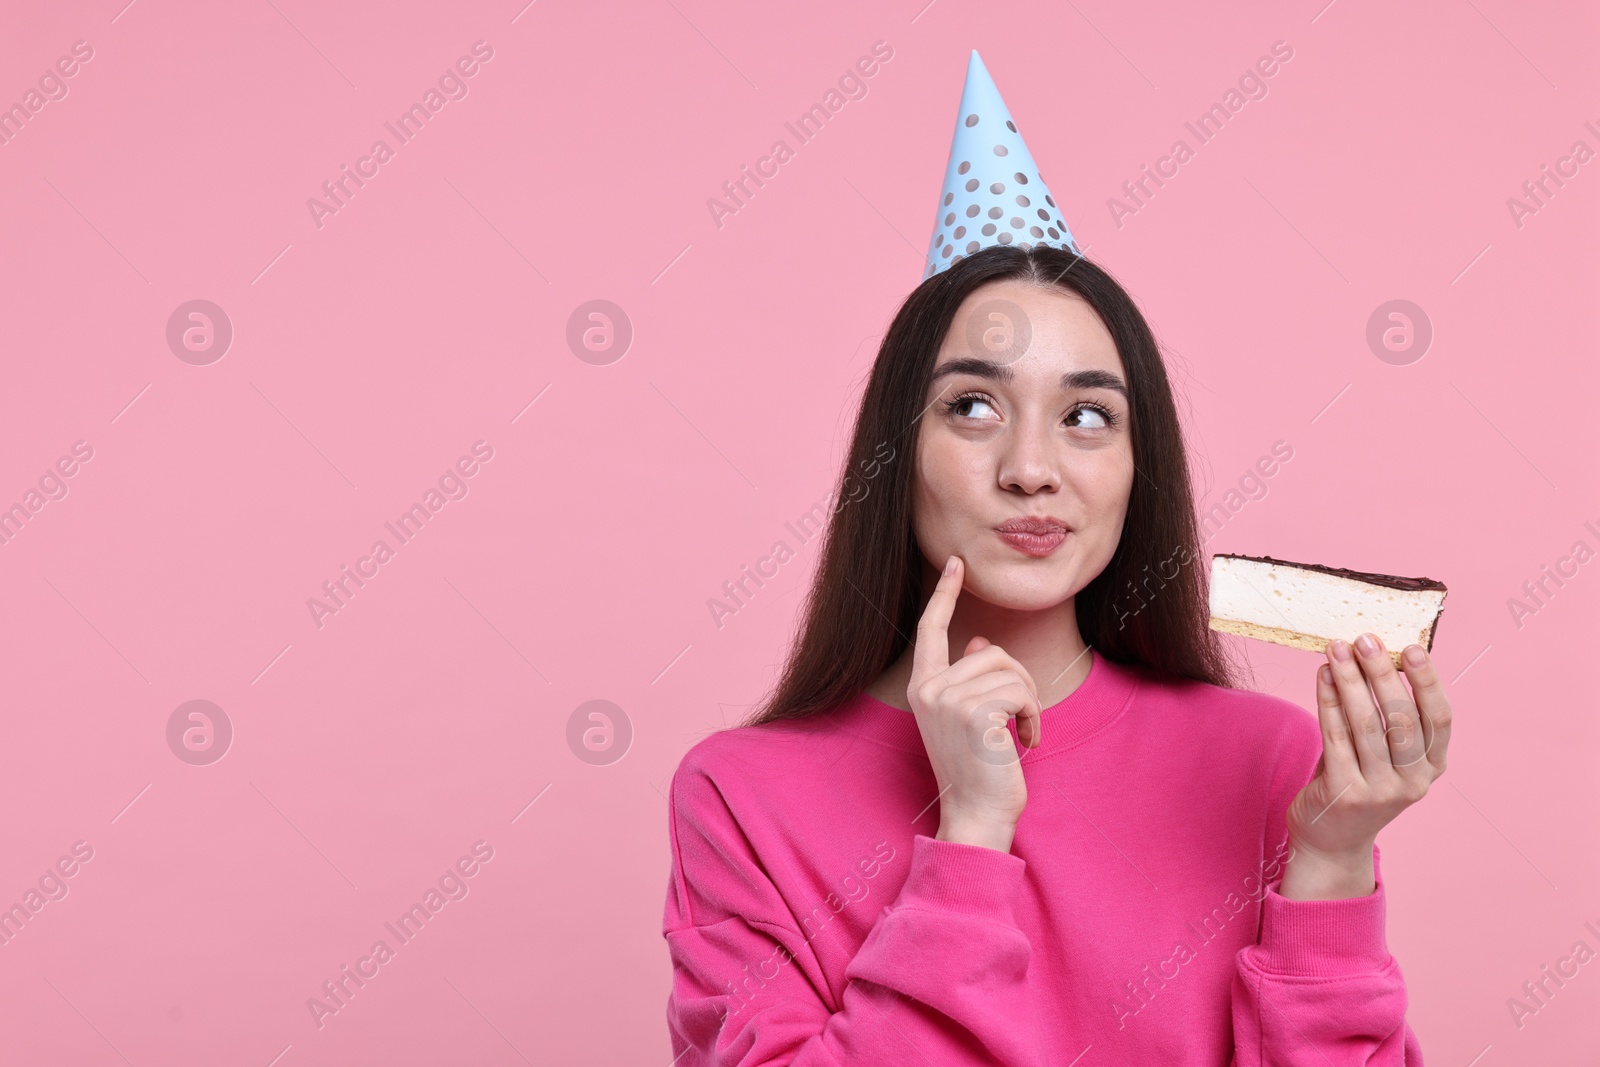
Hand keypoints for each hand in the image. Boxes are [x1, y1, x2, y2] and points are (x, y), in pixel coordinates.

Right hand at [907, 554, 1042, 852]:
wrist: (976, 814)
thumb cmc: (978, 769)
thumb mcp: (969, 719)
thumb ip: (969, 678)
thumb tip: (979, 643)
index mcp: (922, 687)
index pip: (930, 630)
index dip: (944, 594)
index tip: (956, 564)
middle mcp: (928, 688)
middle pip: (992, 652)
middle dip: (1019, 683)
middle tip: (1021, 721)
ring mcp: (948, 699)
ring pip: (1010, 671)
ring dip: (1029, 703)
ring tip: (1022, 734)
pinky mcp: (974, 712)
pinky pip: (1021, 692)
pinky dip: (1033, 716)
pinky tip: (1026, 742)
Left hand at [1279, 633, 1452, 899]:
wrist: (1330, 840)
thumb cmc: (1357, 781)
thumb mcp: (1384, 753)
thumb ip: (1387, 716)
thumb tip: (1379, 656)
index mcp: (1432, 767)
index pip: (1440, 718)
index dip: (1428, 681)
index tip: (1412, 648)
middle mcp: (1413, 782)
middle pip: (1401, 717)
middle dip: (1382, 673)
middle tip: (1364, 639)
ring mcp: (1380, 791)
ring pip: (1366, 724)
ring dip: (1350, 681)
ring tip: (1336, 650)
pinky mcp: (1345, 794)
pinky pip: (1335, 736)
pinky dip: (1329, 701)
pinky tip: (1323, 676)